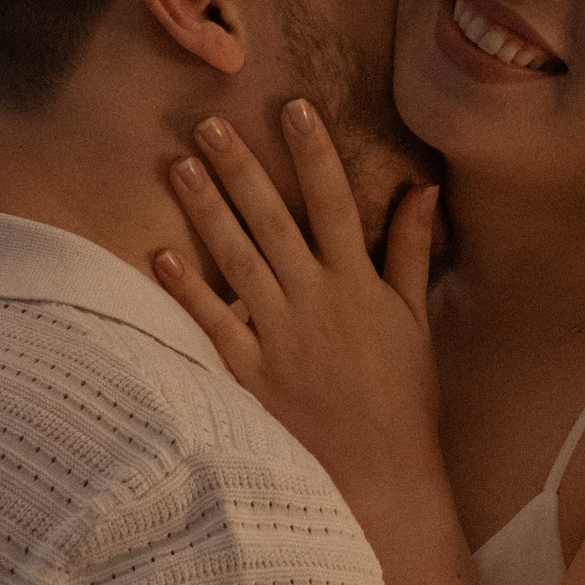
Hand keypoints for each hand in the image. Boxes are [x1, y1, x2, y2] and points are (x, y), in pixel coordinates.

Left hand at [155, 103, 445, 536]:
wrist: (384, 476)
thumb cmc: (404, 399)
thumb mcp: (415, 320)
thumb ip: (412, 252)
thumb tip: (424, 190)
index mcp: (359, 284)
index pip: (335, 203)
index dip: (313, 153)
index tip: (292, 108)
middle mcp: (317, 302)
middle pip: (274, 220)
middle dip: (242, 168)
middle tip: (209, 123)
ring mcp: (281, 337)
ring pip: (237, 260)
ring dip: (207, 211)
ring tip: (180, 167)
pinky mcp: (252, 374)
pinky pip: (214, 323)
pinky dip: (187, 289)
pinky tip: (160, 254)